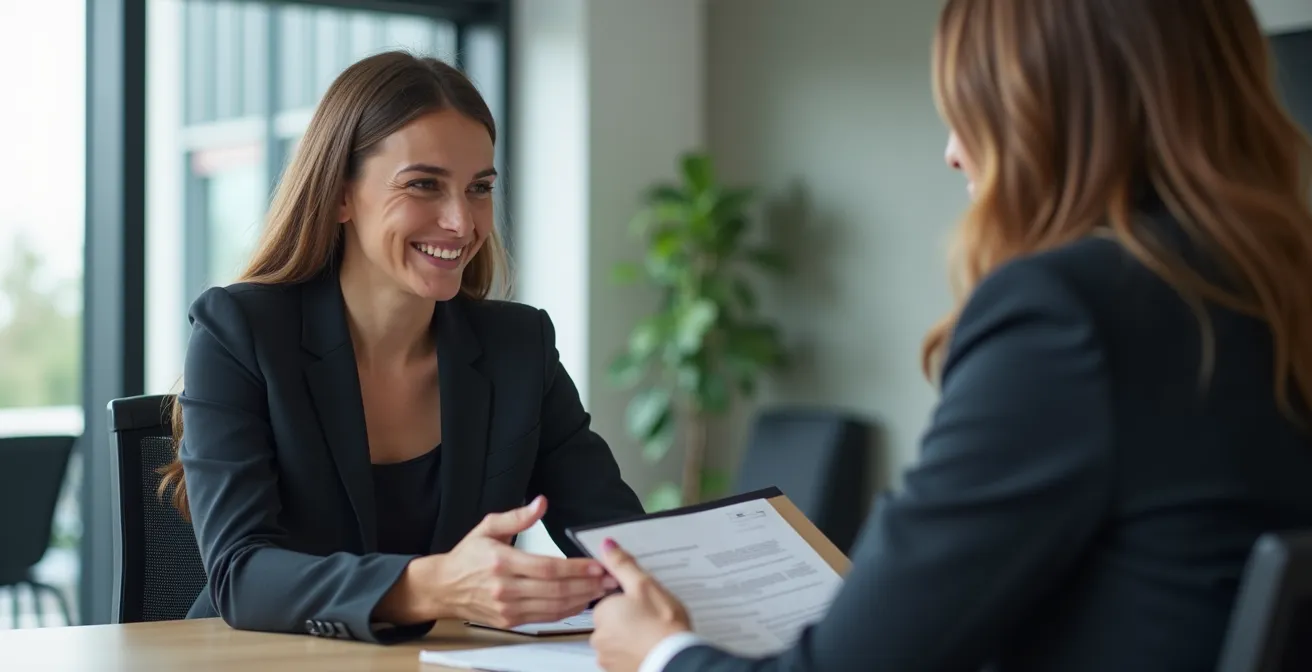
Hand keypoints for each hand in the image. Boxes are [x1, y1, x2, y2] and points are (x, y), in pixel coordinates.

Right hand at [427, 496, 617, 626]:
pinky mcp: (509, 621)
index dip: (576, 568)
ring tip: (602, 591)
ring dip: (582, 599)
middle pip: (555, 589)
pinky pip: (545, 618)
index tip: (597, 565)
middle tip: (610, 579)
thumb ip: (517, 516)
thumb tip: (541, 503)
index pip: (547, 567)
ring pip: (553, 606)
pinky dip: (567, 611)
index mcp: (502, 561)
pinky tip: (581, 602)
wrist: (444, 587)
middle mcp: (505, 588)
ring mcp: (507, 608)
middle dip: (587, 585)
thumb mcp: (488, 527)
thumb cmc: (468, 555)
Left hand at [590, 538, 692, 671]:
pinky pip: (625, 658)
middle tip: (653, 619)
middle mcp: (599, 638)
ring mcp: (608, 658)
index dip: (629, 601)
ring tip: (655, 635)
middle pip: (613, 622)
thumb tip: (606, 545)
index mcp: (602, 613)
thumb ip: (622, 565)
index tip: (646, 603)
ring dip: (633, 638)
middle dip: (630, 620)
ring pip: (620, 641)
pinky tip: (652, 648)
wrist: (674, 660)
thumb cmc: (661, 625)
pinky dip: (636, 653)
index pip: (610, 602)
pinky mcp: (619, 671)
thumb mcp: (644, 585)